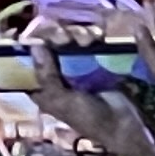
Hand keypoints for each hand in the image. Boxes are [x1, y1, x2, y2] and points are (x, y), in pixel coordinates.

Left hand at [17, 41, 154, 155]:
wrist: (125, 122)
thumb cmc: (89, 117)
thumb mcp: (63, 101)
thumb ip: (47, 76)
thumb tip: (34, 46)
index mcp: (44, 89)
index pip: (29, 63)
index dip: (30, 46)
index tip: (32, 32)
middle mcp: (58, 75)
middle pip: (50, 46)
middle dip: (56, 38)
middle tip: (64, 36)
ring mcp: (77, 66)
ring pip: (69, 41)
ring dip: (76, 36)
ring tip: (87, 39)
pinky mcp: (96, 60)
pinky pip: (89, 42)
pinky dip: (91, 37)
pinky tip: (97, 37)